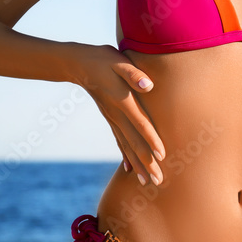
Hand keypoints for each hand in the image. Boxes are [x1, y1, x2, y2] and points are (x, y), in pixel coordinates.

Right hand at [73, 44, 164, 185]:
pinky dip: (125, 155)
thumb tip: (149, 85)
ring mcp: (112, 120)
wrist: (79, 64)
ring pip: (126, 146)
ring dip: (137, 164)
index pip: (140, 124)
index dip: (151, 140)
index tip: (162, 156)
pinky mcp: (110, 120)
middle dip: (147, 162)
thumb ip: (134, 73)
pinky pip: (118, 141)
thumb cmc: (103, 60)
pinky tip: (129, 168)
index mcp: (123, 102)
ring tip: (146, 182)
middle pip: (134, 143)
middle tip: (158, 181)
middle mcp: (117, 115)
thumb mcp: (119, 62)